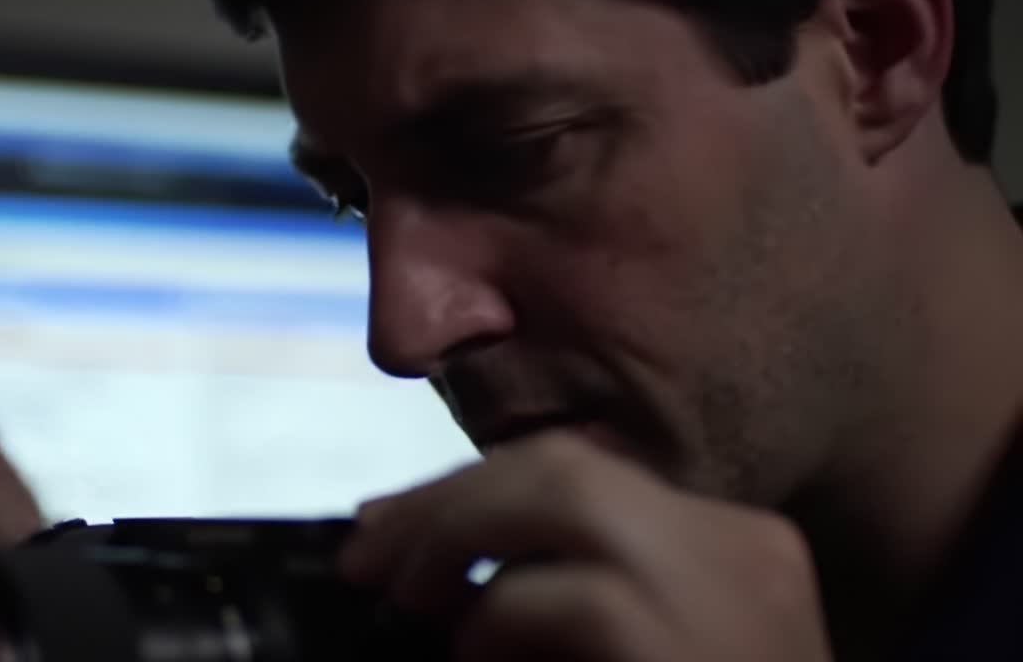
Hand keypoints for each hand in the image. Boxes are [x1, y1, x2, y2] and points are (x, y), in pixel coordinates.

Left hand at [340, 429, 833, 661]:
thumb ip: (567, 599)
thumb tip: (445, 571)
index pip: (585, 472)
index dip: (475, 488)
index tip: (396, 522)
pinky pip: (569, 597)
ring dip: (458, 535)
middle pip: (566, 466)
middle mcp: (738, 549)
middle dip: (449, 499)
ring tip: (405, 597)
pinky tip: (473, 658)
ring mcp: (726, 593)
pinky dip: (497, 620)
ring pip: (567, 494)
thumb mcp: (634, 644)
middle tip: (370, 556)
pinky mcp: (685, 651)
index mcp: (732, 546)